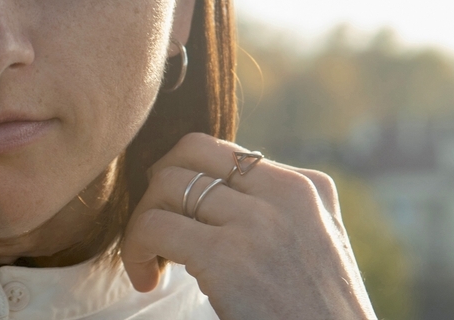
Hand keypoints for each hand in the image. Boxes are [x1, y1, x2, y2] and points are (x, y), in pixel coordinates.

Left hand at [121, 133, 376, 319]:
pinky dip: (134, 250)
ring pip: (165, 185)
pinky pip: (153, 227)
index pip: (221, 150)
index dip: (183, 176)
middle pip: (189, 151)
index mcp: (306, 188)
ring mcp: (257, 223)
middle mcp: (286, 194)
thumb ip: (280, 209)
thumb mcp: (319, 245)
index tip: (175, 214)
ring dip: (141, 222)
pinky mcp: (228, 257)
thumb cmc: (316, 316)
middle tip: (155, 229)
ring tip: (150, 261)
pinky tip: (146, 280)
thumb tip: (219, 188)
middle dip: (158, 187)